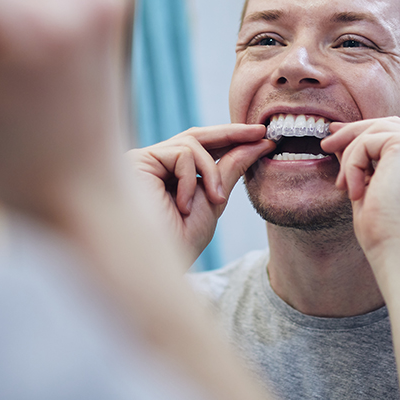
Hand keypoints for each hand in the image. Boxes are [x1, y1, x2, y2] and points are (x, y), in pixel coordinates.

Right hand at [127, 125, 274, 259]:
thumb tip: (256, 144)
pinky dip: (191, 180)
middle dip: (232, 134)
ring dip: (211, 173)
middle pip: (196, 136)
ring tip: (215, 201)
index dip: (232, 139)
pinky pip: (181, 154)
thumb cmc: (179, 242)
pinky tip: (183, 206)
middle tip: (261, 133)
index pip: (201, 147)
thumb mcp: (213, 202)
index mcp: (169, 175)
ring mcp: (143, 162)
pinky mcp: (137, 161)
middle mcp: (153, 165)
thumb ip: (230, 170)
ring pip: (192, 144)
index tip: (263, 137)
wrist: (154, 267)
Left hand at [321, 117, 399, 259]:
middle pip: (389, 125)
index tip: (340, 140)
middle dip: (354, 133)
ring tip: (342, 185)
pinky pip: (368, 142)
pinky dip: (353, 166)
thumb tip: (341, 140)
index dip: (369, 135)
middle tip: (327, 145)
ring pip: (375, 131)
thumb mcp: (377, 187)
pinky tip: (355, 192)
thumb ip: (366, 162)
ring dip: (351, 156)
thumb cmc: (389, 231)